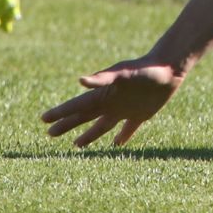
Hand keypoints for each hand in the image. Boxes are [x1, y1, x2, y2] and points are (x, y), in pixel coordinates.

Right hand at [41, 57, 185, 147]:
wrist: (169, 67)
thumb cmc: (145, 69)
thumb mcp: (123, 74)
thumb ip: (103, 78)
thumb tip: (80, 81)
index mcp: (104, 95)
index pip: (76, 106)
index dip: (60, 113)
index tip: (43, 119)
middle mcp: (111, 103)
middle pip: (84, 117)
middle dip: (67, 125)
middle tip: (50, 134)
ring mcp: (125, 109)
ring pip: (102, 125)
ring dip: (89, 135)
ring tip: (76, 145)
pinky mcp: (141, 114)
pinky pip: (128, 129)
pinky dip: (121, 137)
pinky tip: (116, 144)